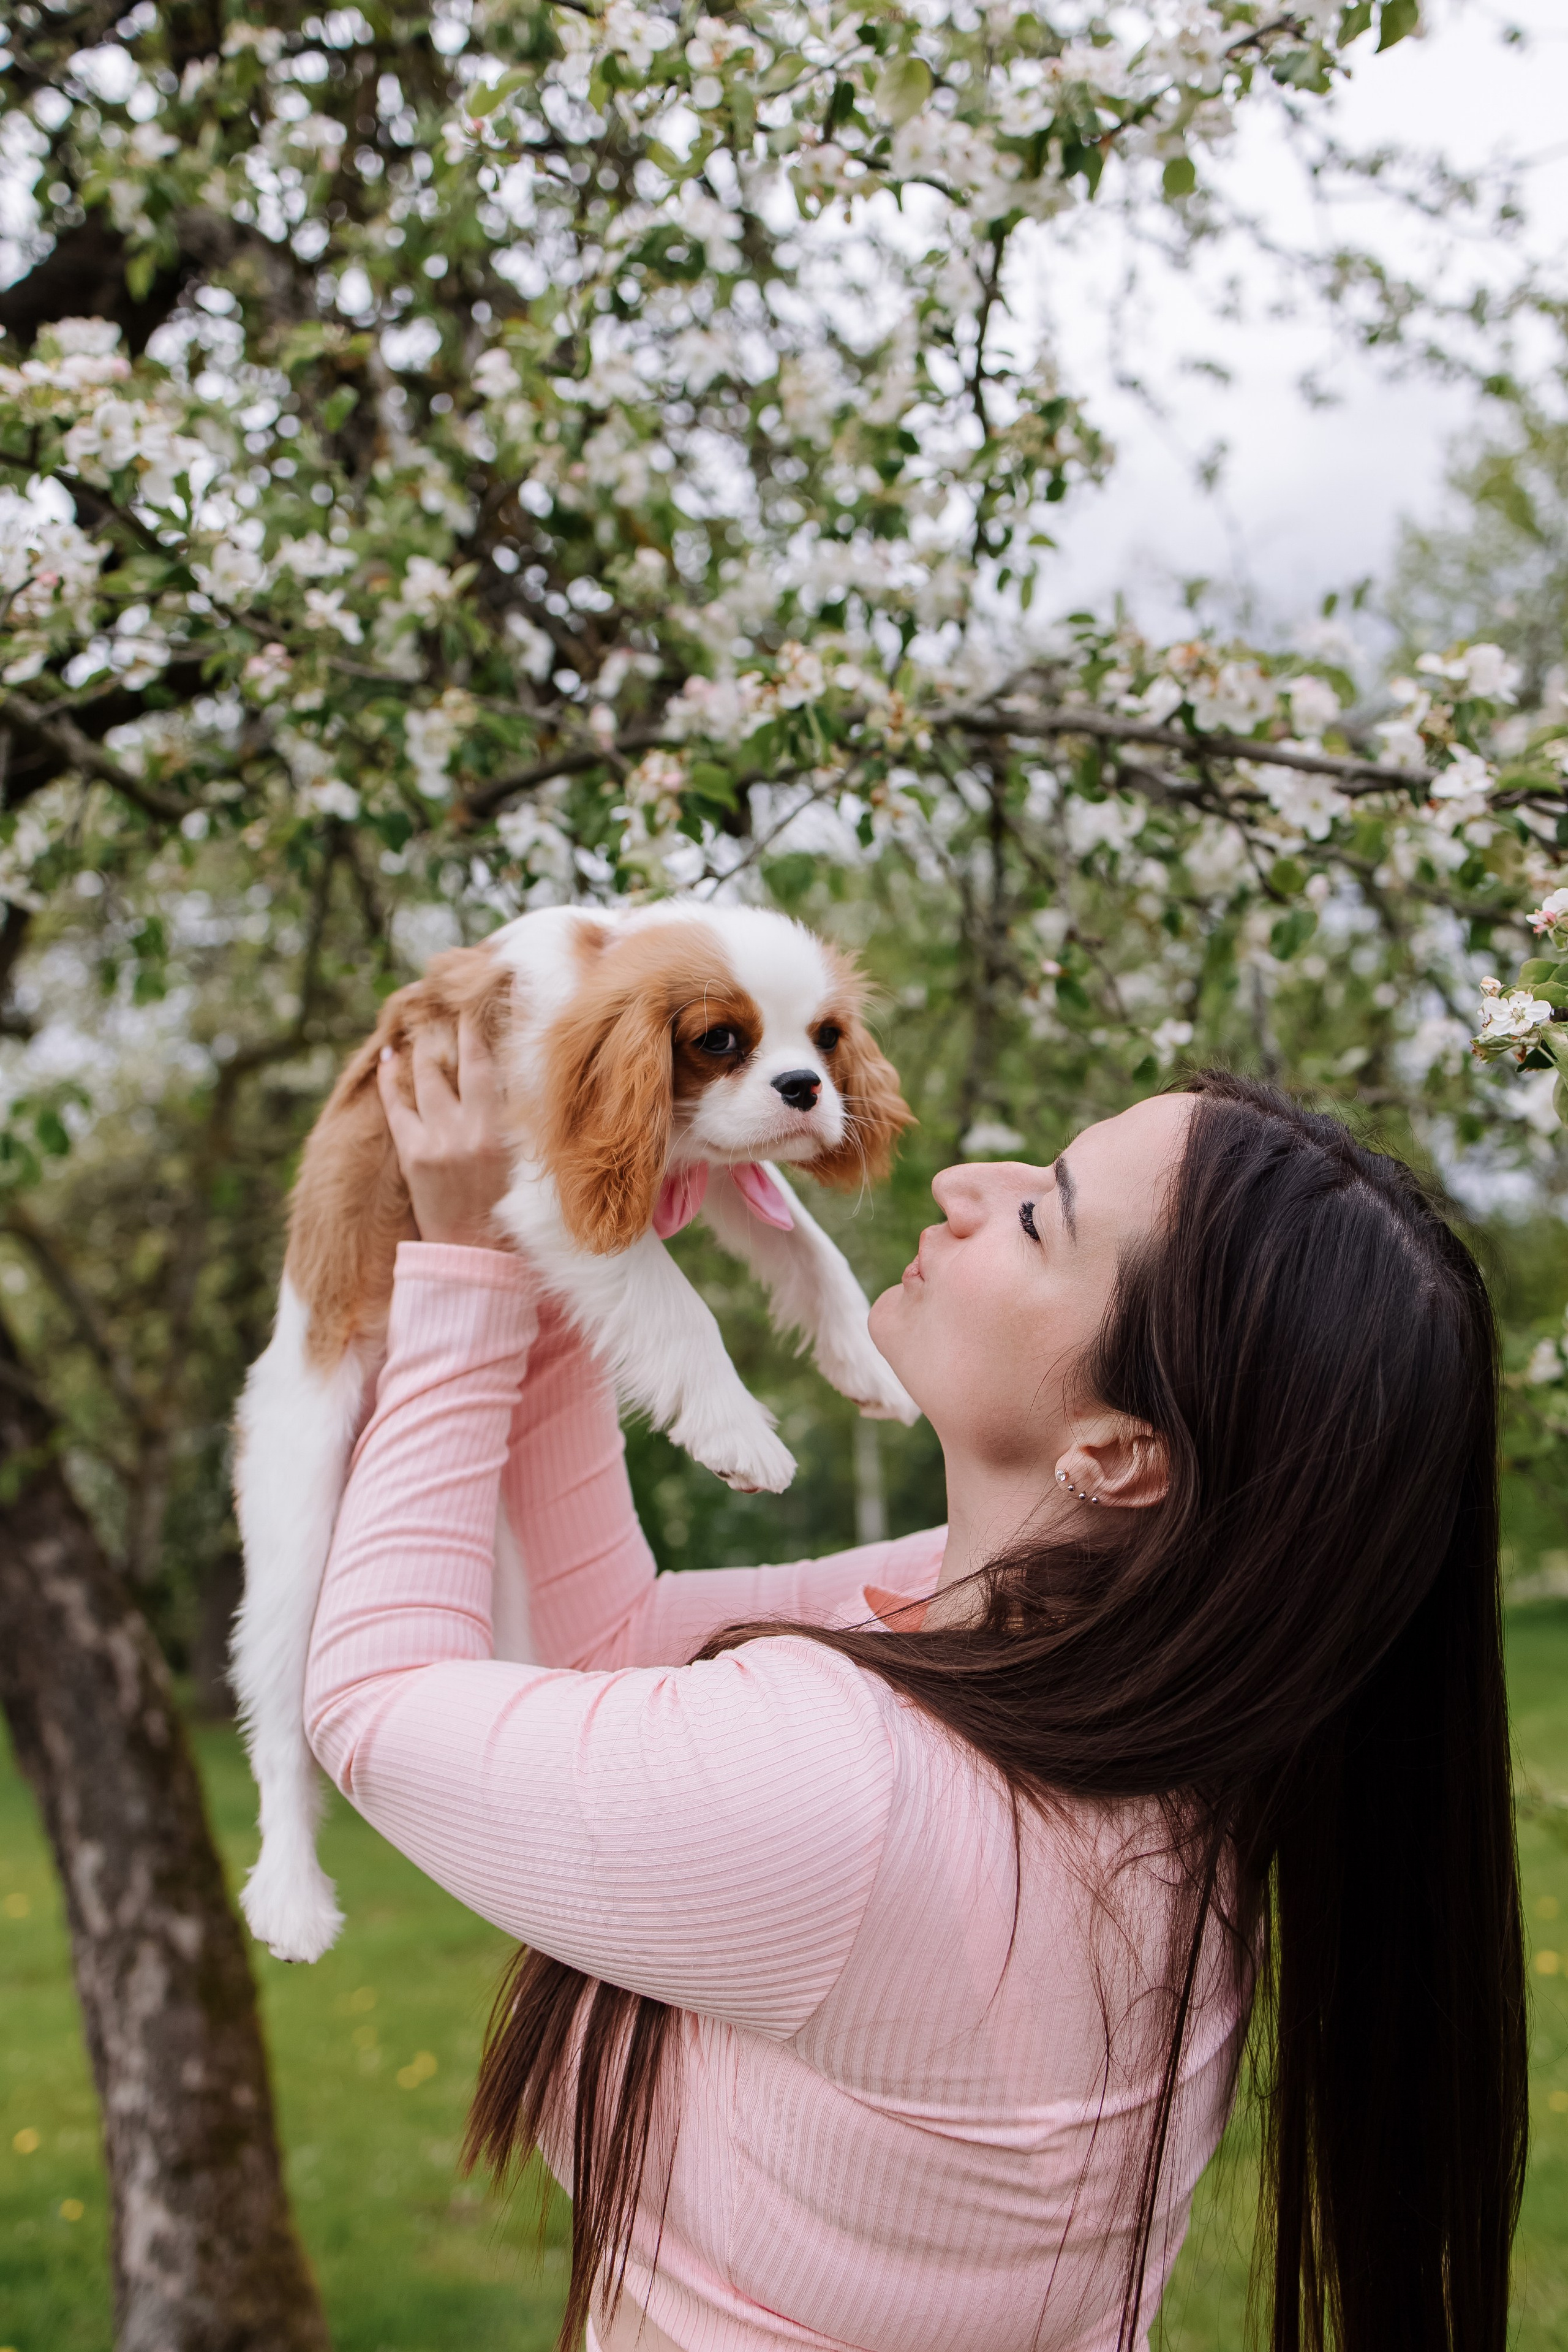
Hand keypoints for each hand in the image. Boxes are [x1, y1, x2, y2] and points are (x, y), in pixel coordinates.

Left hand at [377, 1015, 513, 1250]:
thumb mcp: (526, 1162)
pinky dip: (391, 1081)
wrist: (475, 1255)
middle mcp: (468, 1130)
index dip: (486, 1029)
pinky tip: (389, 1059)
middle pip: (458, 1064)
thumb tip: (513, 1075)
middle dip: (455, 1030)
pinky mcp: (413, 1155)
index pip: (492, 1065)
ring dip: (424, 1051)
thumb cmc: (511, 1211)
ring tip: (422, 1029)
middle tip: (452, 1003)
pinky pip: (396, 1107)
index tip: (485, 1000)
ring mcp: (436, 1141)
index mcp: (501, 1132)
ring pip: (426, 1079)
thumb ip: (519, 1120)